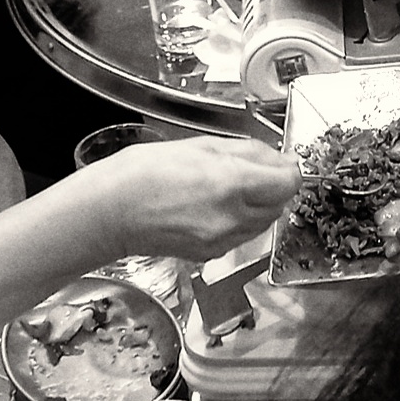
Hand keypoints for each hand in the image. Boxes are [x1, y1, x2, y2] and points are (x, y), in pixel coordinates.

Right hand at [88, 137, 297, 262]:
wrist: (110, 212)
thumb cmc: (145, 171)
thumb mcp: (201, 145)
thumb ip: (247, 152)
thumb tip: (279, 158)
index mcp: (232, 183)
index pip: (288, 182)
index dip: (288, 170)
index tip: (280, 162)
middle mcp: (233, 217)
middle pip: (279, 204)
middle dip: (272, 187)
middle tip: (249, 171)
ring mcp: (223, 241)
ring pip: (262, 223)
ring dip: (257, 205)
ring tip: (227, 188)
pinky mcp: (211, 255)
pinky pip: (241, 236)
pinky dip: (238, 222)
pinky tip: (213, 208)